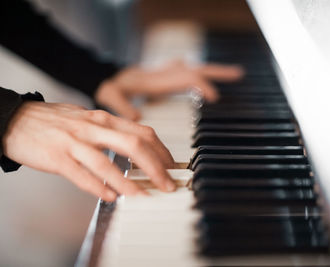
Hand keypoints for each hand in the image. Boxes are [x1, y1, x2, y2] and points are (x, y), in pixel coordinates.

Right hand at [2, 101, 176, 200]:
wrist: (16, 118)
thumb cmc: (55, 121)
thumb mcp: (88, 119)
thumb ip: (112, 131)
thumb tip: (137, 145)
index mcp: (104, 119)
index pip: (143, 133)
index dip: (162, 151)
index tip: (172, 167)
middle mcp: (93, 128)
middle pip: (134, 145)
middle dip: (156, 167)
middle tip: (168, 185)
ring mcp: (74, 142)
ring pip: (108, 162)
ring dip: (130, 183)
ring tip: (145, 197)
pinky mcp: (56, 157)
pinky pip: (81, 175)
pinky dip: (98, 187)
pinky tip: (111, 197)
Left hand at [95, 61, 243, 119]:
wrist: (103, 75)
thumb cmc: (108, 86)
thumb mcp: (110, 95)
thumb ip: (120, 104)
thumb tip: (137, 116)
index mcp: (156, 79)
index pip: (186, 78)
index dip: (201, 86)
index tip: (214, 97)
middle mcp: (164, 75)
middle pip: (197, 70)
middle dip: (218, 73)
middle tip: (239, 74)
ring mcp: (166, 75)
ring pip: (195, 70)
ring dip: (214, 72)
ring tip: (235, 74)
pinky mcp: (165, 77)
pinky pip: (187, 74)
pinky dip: (201, 75)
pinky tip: (206, 81)